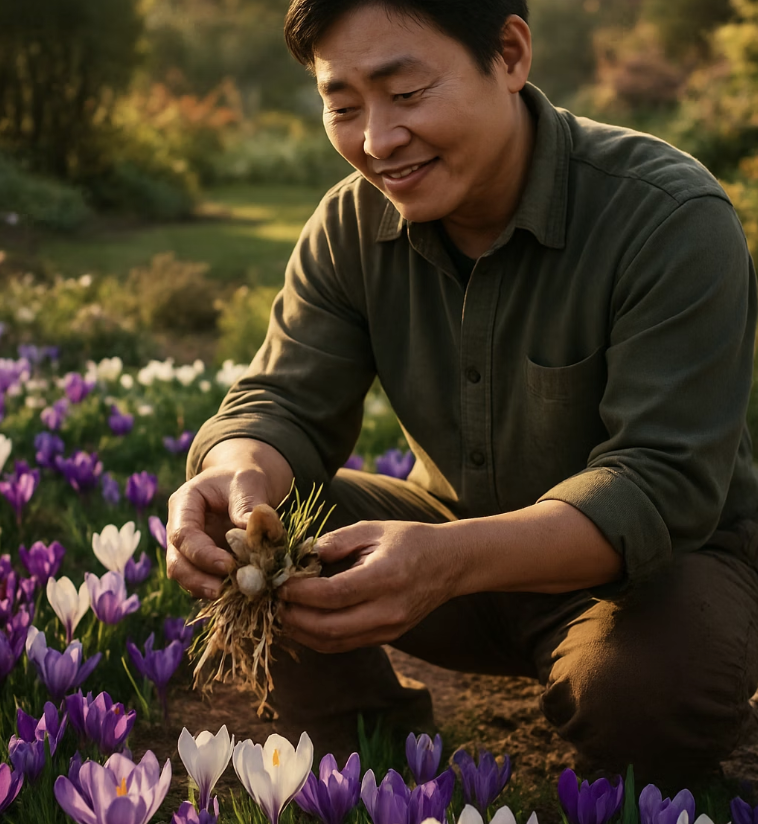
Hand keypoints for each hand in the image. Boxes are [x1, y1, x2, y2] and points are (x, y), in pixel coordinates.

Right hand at [166, 439, 292, 598]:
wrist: (244, 486)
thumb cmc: (243, 479)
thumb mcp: (248, 482)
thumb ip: (248, 506)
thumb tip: (253, 535)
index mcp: (184, 504)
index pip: (183, 534)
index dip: (202, 554)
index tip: (228, 565)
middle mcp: (179, 529)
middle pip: (177, 562)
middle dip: (197, 580)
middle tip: (222, 591)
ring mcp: (188, 549)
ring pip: (187, 576)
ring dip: (206, 589)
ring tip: (233, 595)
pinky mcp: (202, 563)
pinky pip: (204, 581)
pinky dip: (219, 589)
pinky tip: (238, 594)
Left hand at [277, 520, 457, 652]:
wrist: (449, 564)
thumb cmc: (410, 540)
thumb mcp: (373, 529)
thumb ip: (337, 541)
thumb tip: (302, 556)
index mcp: (385, 577)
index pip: (333, 595)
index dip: (300, 593)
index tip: (279, 583)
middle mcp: (388, 610)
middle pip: (329, 627)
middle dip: (294, 617)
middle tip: (273, 602)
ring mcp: (388, 629)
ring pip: (333, 642)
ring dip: (302, 632)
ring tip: (283, 613)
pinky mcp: (386, 637)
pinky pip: (344, 644)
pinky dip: (317, 637)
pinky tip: (303, 621)